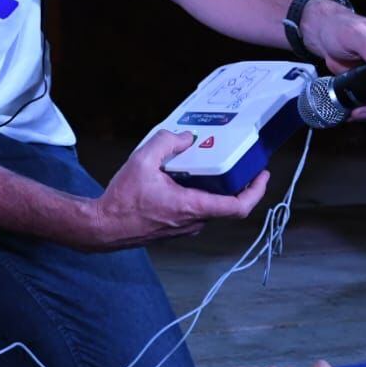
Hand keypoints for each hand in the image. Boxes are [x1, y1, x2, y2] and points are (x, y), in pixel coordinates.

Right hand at [81, 130, 269, 250]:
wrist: (103, 227)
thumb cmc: (122, 201)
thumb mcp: (142, 161)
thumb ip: (165, 142)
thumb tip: (184, 137)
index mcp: (192, 207)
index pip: (238, 207)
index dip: (256, 191)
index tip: (262, 176)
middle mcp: (193, 222)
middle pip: (225, 204)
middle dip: (233, 182)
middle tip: (235, 162)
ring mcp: (184, 228)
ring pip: (209, 207)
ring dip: (213, 189)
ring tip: (205, 166)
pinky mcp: (174, 229)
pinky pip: (194, 211)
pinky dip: (196, 195)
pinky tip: (182, 180)